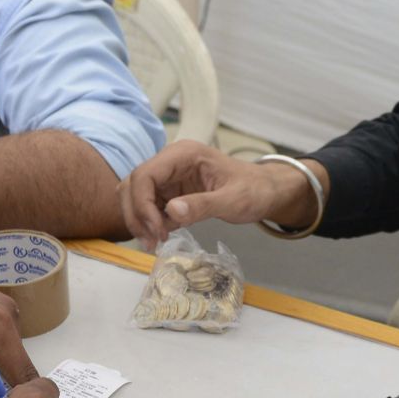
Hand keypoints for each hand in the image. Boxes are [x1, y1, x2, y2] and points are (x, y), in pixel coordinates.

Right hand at [118, 140, 316, 248]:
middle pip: (133, 185)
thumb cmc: (254, 190)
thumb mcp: (234, 200)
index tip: (157, 230)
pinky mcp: (170, 192)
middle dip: (137, 214)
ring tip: (155, 243)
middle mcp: (170, 162)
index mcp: (184, 154)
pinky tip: (162, 237)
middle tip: (152, 242)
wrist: (265, 192)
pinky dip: (149, 223)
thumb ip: (203, 205)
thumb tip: (171, 212)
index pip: (145, 174)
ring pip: (135, 196)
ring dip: (139, 220)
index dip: (142, 204)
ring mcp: (169, 177)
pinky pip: (148, 206)